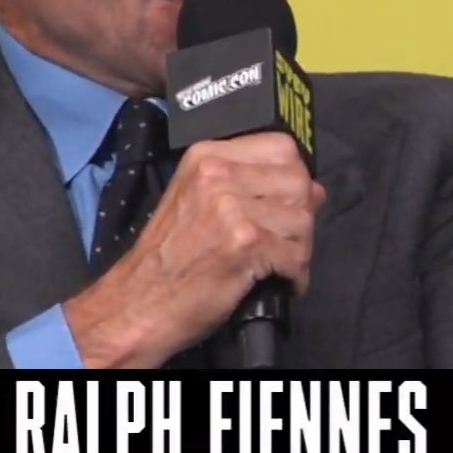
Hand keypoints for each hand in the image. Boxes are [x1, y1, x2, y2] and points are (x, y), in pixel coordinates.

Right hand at [65, 133, 325, 368]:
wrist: (137, 305)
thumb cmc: (167, 260)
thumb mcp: (201, 204)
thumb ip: (253, 187)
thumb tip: (315, 189)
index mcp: (208, 156)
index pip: (283, 147)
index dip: (294, 179)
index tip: (285, 206)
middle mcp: (219, 173)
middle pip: (298, 182)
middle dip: (301, 218)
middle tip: (285, 244)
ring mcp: (231, 206)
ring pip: (303, 219)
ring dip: (299, 250)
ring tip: (278, 267)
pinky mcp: (244, 242)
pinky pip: (296, 255)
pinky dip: (294, 276)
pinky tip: (278, 284)